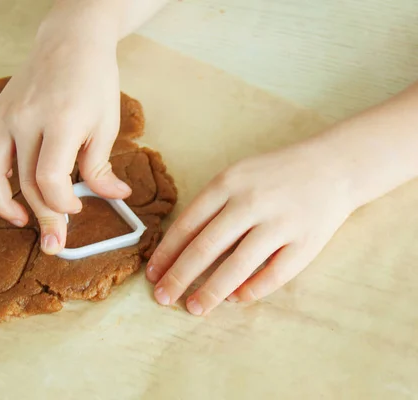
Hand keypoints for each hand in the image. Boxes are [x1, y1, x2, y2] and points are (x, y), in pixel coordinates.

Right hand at [0, 23, 130, 254]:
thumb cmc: (94, 81)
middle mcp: (26, 120)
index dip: (63, 205)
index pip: (50, 180)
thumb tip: (112, 196)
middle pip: (24, 184)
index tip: (76, 210)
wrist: (70, 41)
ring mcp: (5, 116)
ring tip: (20, 219)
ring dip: (1, 204)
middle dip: (42, 218)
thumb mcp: (107, 122)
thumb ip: (101, 165)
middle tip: (55, 242)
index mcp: (60, 122)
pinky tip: (0, 184)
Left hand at [146, 138, 356, 314]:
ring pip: (237, 266)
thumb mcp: (237, 177)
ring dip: (211, 291)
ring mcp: (280, 223)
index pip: (187, 224)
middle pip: (205, 248)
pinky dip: (251, 291)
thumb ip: (211, 208)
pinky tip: (235, 299)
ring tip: (194, 307)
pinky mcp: (306, 243)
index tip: (153, 274)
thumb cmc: (274, 175)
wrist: (333, 166)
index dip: (166, 253)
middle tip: (162, 298)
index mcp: (228, 183)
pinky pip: (274, 275)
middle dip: (179, 277)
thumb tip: (180, 251)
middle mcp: (251, 202)